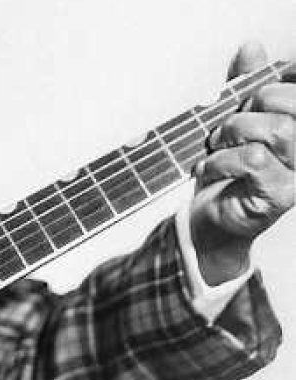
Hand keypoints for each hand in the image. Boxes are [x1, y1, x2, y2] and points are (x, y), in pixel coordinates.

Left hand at [191, 42, 295, 284]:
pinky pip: (255, 161)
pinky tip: (208, 169)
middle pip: (287, 104)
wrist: (207, 219)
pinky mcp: (281, 194)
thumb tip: (252, 47)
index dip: (270, 84)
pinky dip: (222, 160)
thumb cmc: (223, 169)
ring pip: (278, 131)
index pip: (294, 89)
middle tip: (224, 128)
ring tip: (216, 147)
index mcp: (295, 123)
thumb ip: (243, 84)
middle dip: (247, 107)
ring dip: (234, 133)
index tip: (244, 97)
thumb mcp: (229, 119)